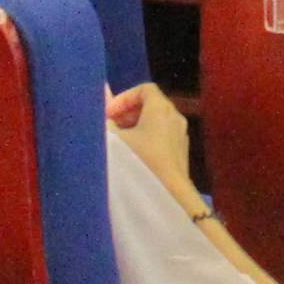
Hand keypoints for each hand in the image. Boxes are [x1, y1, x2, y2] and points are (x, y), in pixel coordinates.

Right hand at [106, 83, 196, 197]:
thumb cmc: (139, 162)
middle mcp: (175, 117)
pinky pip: (162, 135)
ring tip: (118, 143)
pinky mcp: (181, 152)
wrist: (166, 195)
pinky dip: (147, 138)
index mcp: (162, 109)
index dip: (124, 97)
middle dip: (127, 113)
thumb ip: (106, 117)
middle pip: (151, 104)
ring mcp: (181, 135)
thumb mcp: (115, 141)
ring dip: (135, 126)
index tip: (109, 114)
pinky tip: (133, 156)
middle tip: (110, 127)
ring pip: (156, 121)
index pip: (145, 89)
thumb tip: (101, 92)